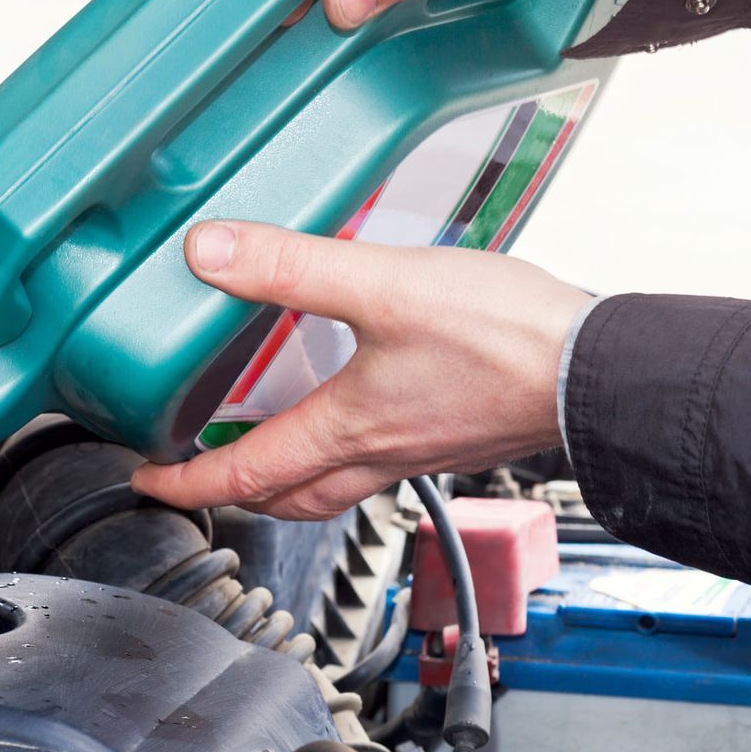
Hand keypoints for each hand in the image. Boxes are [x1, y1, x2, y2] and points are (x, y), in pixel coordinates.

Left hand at [130, 220, 591, 519]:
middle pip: (285, 499)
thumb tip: (210, 253)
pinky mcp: (451, 434)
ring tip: (261, 448)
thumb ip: (293, 266)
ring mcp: (417, 450)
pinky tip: (353, 410)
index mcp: (345, 430)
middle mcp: (377, 454)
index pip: (243, 476)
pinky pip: (376, 460)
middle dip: (233, 493)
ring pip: (331, 486)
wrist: (602, 370)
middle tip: (196, 474)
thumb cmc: (508, 340)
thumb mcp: (384, 285)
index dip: (185, 483)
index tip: (148, 480)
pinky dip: (341, 450)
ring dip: (287, 478)